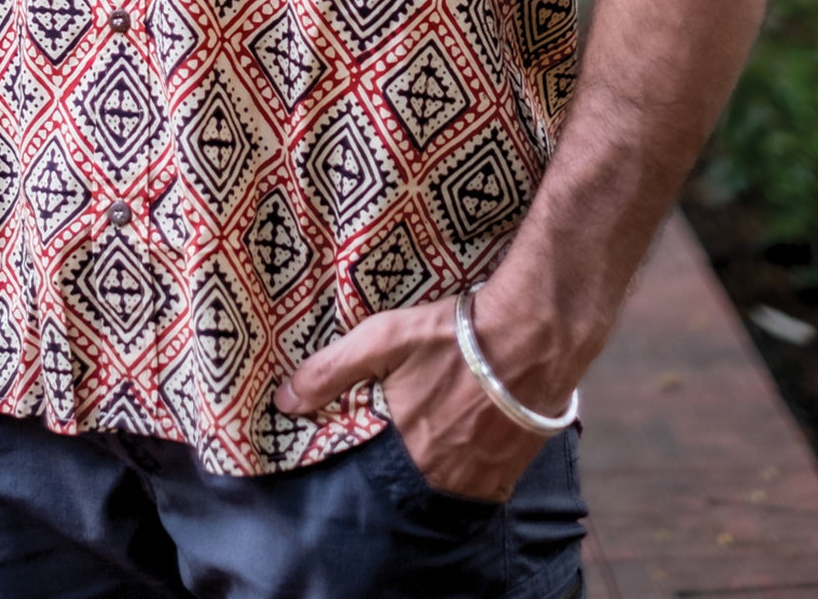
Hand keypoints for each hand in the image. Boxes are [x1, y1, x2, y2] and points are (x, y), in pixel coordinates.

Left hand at [274, 294, 553, 503]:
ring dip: (435, 464)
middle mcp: (444, 475)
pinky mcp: (512, 471)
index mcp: (408, 449)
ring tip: (435, 429)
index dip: (368, 452)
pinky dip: (468, 468)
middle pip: (410, 478)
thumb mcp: (383, 340)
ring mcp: (482, 477)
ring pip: (446, 483)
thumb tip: (284, 402)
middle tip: (406, 424)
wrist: (533, 333)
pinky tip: (466, 436)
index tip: (368, 430)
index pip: (373, 470)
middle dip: (402, 457)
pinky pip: (481, 484)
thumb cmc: (454, 335)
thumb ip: (331, 371)